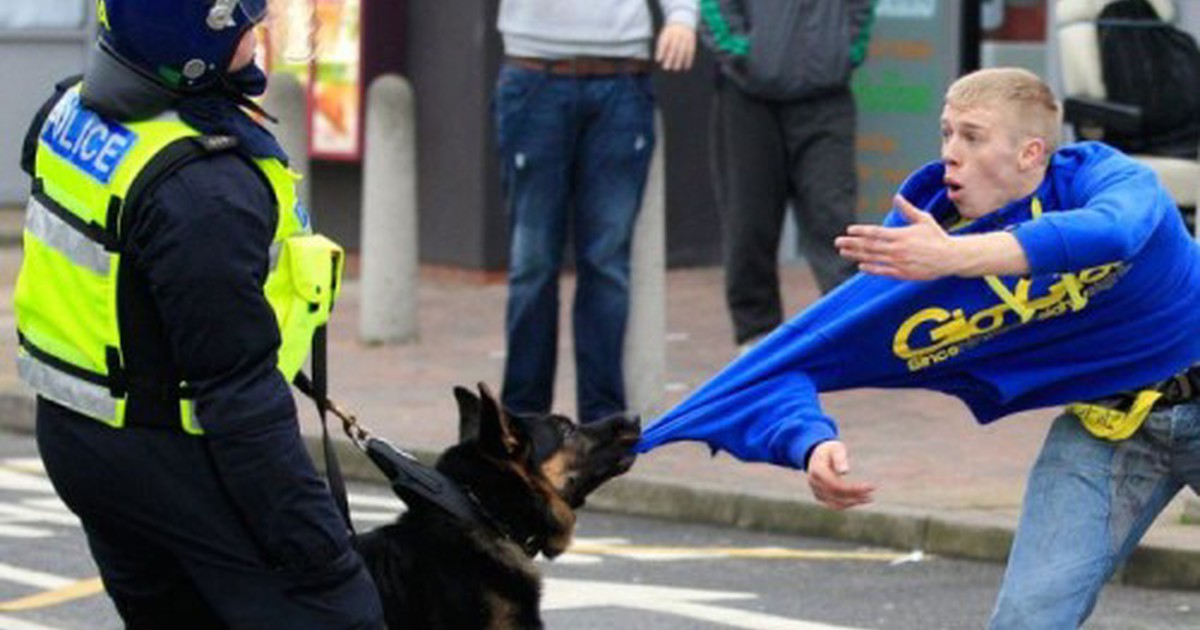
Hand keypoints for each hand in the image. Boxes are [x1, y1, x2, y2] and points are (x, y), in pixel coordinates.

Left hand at [656, 23, 695, 71]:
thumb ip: (661, 45)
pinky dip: (689, 59)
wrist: (683, 20)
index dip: (660, 51)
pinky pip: (691, 51)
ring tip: (676, 68)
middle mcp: (677, 34)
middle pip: (673, 47)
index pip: (664, 42)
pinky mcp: (692, 40)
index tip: (658, 60)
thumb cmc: (670, 32)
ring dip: (679, 60)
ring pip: (682, 50)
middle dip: (669, 58)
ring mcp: (685, 37)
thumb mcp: (664, 34)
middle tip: (666, 67)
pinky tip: (686, 66)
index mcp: (668, 32)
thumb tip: (659, 59)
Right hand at [806, 440, 874, 509]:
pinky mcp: (819, 496)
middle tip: (871, 494)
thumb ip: (839, 458)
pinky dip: (847, 504)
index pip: (836, 485)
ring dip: (853, 502)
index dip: (854, 488)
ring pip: (835, 503)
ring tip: (869, 498)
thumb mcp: (836, 448)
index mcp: (817, 471)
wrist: (816, 455)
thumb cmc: (830, 449)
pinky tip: (860, 500)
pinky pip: (834, 505)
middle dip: (856, 496)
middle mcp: (815, 483)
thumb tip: (845, 471)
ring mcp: (816, 491)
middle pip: (837, 495)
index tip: (871, 486)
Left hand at [835, 195, 959, 279]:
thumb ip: (907, 210)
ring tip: (843, 252)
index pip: (875, 233)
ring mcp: (899, 262)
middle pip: (869, 246)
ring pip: (873, 258)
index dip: (860, 231)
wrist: (951, 257)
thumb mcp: (923, 219)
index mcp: (901, 235)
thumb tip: (896, 197)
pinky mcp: (903, 274)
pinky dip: (870, 268)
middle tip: (837, 242)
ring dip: (856, 255)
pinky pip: (883, 271)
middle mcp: (897, 249)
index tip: (849, 229)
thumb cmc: (937, 236)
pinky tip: (860, 265)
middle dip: (851, 243)